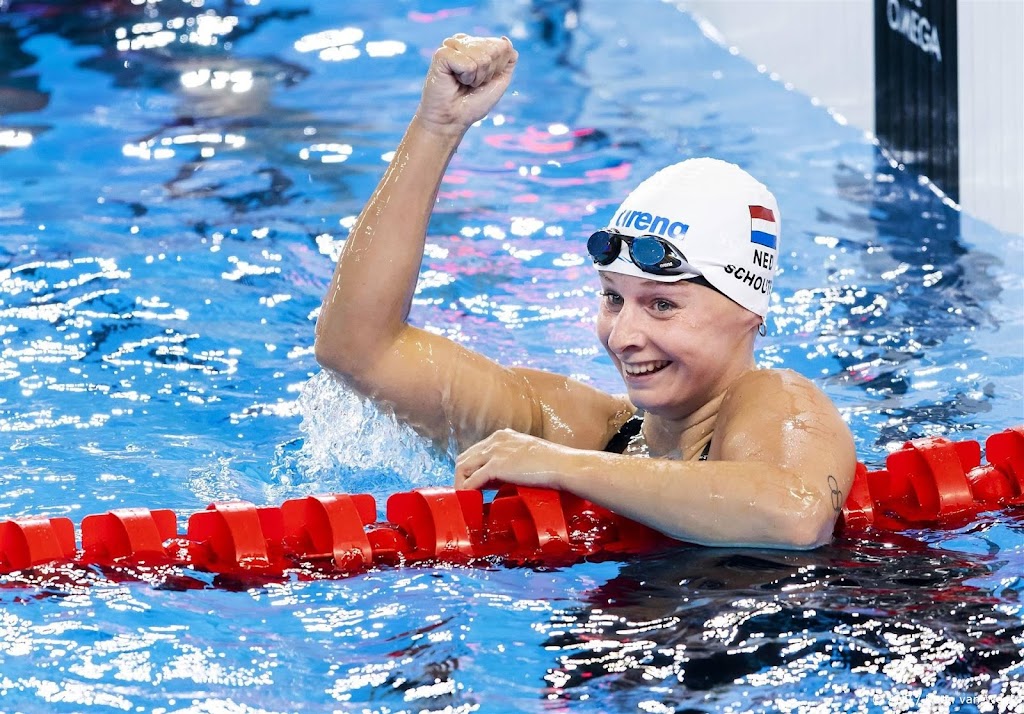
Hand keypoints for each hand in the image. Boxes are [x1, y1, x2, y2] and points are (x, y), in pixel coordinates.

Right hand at [416, 34, 517, 135]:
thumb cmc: (473, 103)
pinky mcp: (442, 54)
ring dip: (477, 78)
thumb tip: (506, 40)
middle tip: (472, 84)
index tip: (482, 81)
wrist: (452, 120)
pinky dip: (466, 78)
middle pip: (494, 50)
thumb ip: (508, 60)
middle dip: (488, 73)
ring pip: (482, 57)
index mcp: (475, 44)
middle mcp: (462, 41)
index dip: (497, 69)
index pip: (502, 46)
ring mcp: (451, 45)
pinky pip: (469, 65)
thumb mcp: (499, 81)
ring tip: (463, 83)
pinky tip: (454, 81)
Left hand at [455, 429, 576, 490]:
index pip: (476, 451)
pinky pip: (472, 481)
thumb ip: (510, 462)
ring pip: (463, 468)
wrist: (565, 466)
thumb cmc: (553, 465)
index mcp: (503, 436)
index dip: (472, 469)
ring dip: (461, 486)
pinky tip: (470, 502)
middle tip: (467, 495)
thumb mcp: (527, 457)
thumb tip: (497, 479)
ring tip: (465, 501)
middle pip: (464, 458)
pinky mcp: (496, 466)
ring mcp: (494, 451)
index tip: (475, 485)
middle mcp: (495, 440)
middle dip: (462, 477)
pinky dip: (467, 492)